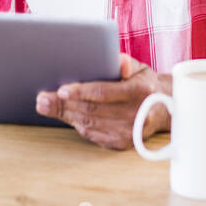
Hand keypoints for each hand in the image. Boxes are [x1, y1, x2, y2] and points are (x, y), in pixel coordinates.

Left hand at [35, 53, 171, 149]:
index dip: (81, 92)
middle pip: (91, 110)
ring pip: (89, 123)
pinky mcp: (123, 144)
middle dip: (64, 104)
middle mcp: (135, 114)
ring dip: (66, 115)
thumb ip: (126, 62)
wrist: (163, 109)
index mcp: (139, 91)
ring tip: (47, 105)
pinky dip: (78, 126)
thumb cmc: (144, 83)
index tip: (61, 90)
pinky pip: (93, 135)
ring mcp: (130, 132)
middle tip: (42, 98)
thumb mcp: (140, 67)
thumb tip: (118, 62)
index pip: (104, 92)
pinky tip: (68, 116)